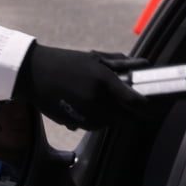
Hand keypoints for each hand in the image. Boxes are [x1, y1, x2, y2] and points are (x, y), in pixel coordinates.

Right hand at [12, 43, 148, 129]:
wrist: (34, 72)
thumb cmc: (66, 61)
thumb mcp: (94, 57)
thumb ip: (121, 63)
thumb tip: (145, 64)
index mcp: (103, 80)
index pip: (135, 102)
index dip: (147, 108)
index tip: (151, 108)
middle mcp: (95, 100)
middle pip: (125, 118)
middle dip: (129, 114)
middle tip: (130, 107)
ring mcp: (84, 114)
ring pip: (108, 124)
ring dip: (111, 117)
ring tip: (103, 102)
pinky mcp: (73, 123)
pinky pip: (93, 127)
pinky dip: (96, 120)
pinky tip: (88, 106)